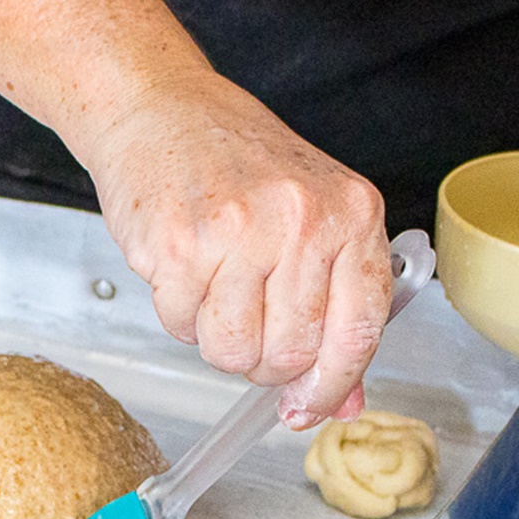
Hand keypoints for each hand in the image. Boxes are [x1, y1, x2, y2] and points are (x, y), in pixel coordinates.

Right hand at [76, 74, 391, 427]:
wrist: (161, 109)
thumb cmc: (237, 164)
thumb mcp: (312, 221)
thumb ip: (336, 310)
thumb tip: (345, 402)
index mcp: (351, 213)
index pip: (358, 333)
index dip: (332, 386)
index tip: (308, 409)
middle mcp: (302, 220)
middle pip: (289, 354)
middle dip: (261, 360)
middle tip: (247, 322)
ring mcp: (239, 232)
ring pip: (231, 352)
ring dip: (216, 339)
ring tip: (214, 288)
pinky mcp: (179, 246)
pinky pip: (181, 327)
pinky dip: (178, 314)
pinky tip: (183, 269)